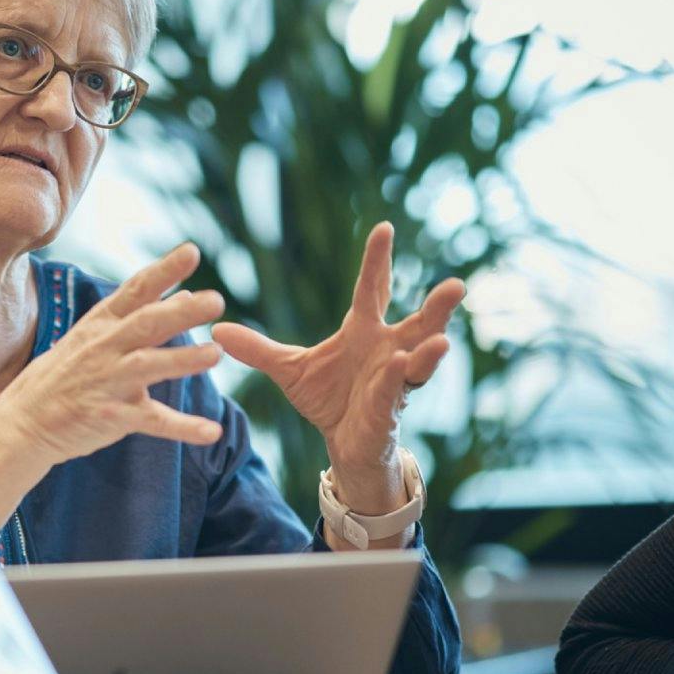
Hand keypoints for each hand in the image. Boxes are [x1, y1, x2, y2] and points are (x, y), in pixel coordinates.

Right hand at [0, 242, 225, 462]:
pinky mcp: (112, 416)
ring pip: (149, 365)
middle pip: (146, 324)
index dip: (163, 270)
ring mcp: (107, 382)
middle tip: (216, 300)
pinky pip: (152, 421)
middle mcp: (104, 348)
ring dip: (183, 359)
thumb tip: (184, 295)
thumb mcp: (94, 337)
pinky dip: (184, 428)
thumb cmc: (64, 375)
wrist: (23, 421)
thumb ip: (139, 317)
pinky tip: (213, 432)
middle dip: (180, 312)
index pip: (135, 290)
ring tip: (215, 354)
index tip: (192, 252)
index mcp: (101, 324)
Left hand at [212, 222, 464, 515]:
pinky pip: (394, 391)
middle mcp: (388, 349)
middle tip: (457, 285)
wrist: (340, 444)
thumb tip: (217, 328)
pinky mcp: (389, 408)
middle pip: (418, 322)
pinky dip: (396, 380)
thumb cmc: (327, 399)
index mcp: (365, 331)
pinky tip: (401, 366)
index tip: (384, 229)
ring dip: (431, 347)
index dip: (378, 261)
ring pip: (421, 359)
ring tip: (441, 338)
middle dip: (438, 306)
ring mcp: (394, 379)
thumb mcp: (289, 370)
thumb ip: (258, 349)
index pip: (374, 289)